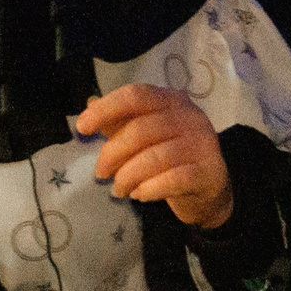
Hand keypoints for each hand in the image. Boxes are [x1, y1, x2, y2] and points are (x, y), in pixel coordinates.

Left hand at [75, 84, 232, 229]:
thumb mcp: (145, 134)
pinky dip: (148, 189)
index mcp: (170, 100)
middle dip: (112, 154)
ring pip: (153, 158)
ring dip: (127, 177)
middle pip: (139, 130)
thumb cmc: (171, 156)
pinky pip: (170, 180)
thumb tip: (89, 103)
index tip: (82, 128)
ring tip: (119, 189)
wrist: (209, 188)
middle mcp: (190, 116)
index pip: (134, 95)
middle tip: (101, 173)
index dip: (105, 109)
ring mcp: (202, 144)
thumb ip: (120, 120)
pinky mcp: (208, 172)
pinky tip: (140, 194)